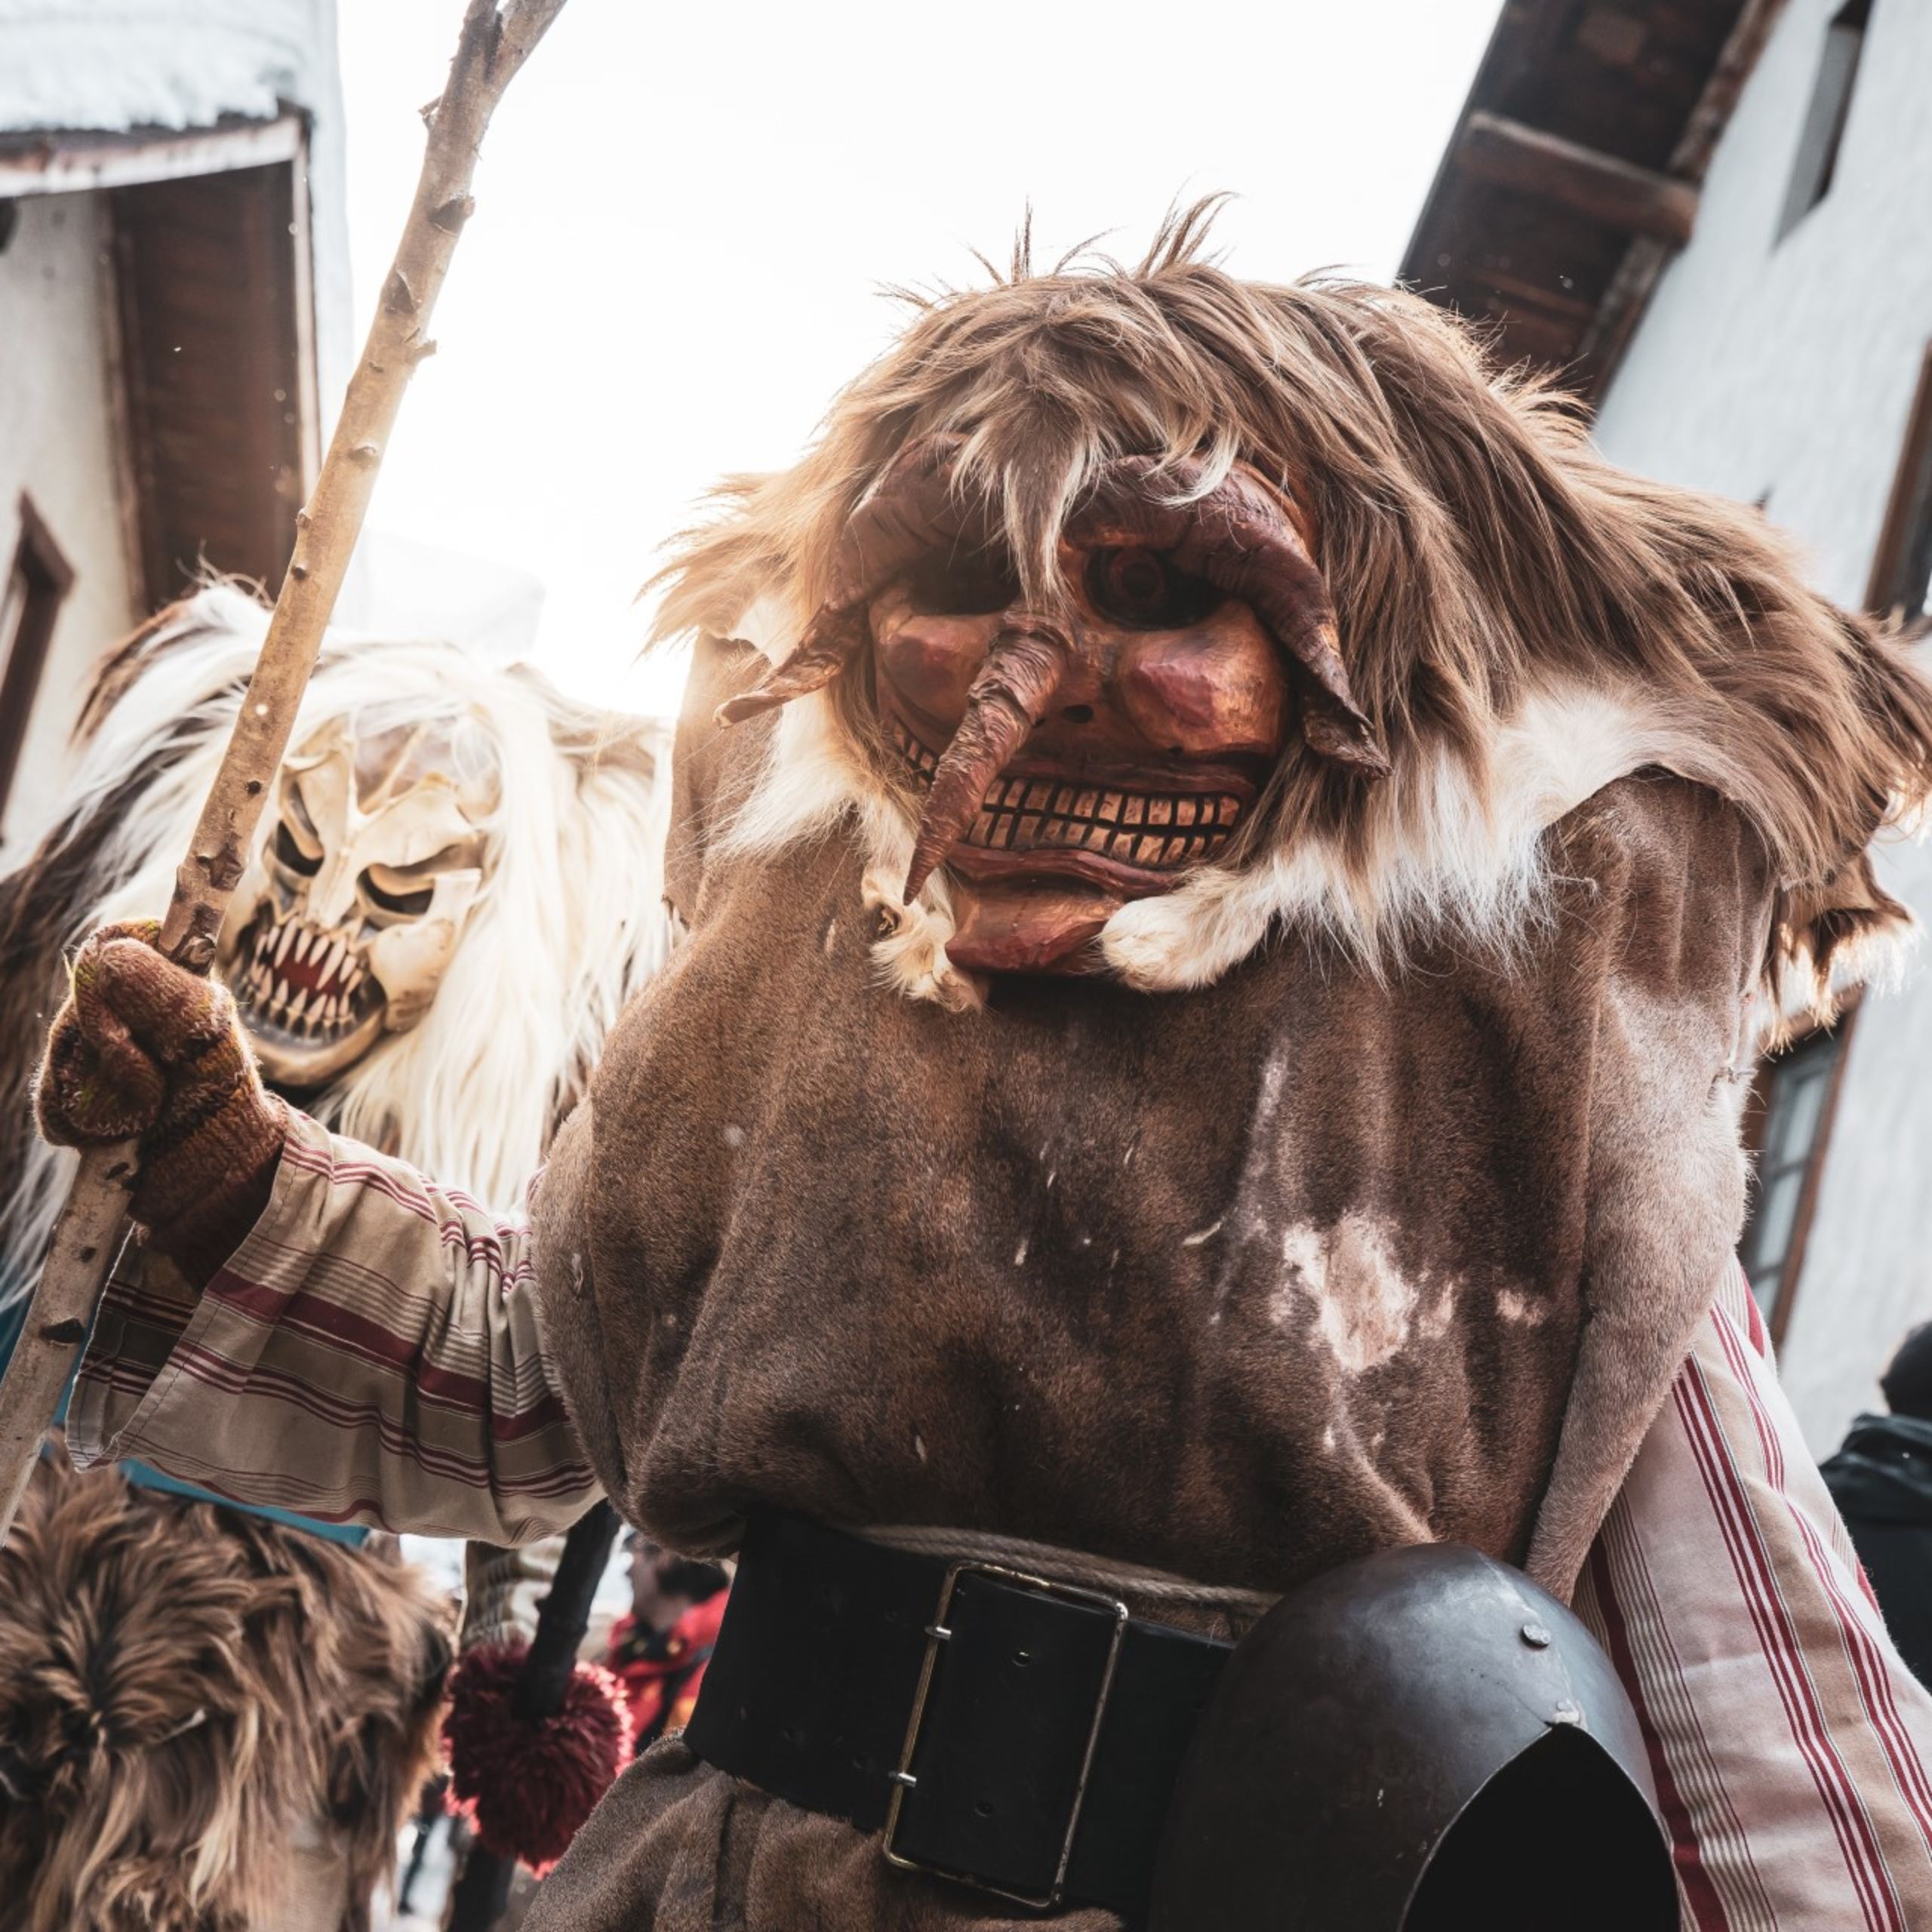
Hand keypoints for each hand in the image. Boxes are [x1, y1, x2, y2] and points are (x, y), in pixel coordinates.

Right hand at [36, 920, 286, 1278]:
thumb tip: (105, 958)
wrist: (218, 1176)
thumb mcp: (208, 1036)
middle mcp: (127, 1011)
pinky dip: (79, 1125)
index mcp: (167, 980)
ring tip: (145, 1114)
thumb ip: (164, 991)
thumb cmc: (223, 1099)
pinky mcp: (79, 1098)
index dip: (110, 978)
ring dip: (99, 1096)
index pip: (110, 945)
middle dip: (111, 1054)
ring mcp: (98, 1054)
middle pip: (77, 1008)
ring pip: (59, 1058)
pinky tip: (116, 1135)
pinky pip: (51, 1103)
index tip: (139, 1023)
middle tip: (157, 1084)